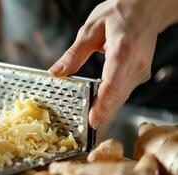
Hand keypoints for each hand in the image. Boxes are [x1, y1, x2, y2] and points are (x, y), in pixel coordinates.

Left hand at [49, 0, 177, 135]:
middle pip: (118, 97)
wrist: (148, 7)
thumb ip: (74, 53)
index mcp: (123, 50)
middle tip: (86, 133)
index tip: (93, 120)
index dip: (103, 104)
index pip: (113, 83)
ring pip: (121, 98)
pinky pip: (123, 93)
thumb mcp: (92, 28)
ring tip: (89, 126)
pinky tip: (98, 111)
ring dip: (106, 112)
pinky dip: (111, 103)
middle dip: (102, 116)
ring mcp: (140, 71)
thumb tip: (57, 72)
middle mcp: (135, 65)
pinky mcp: (139, 75)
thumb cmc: (120, 13)